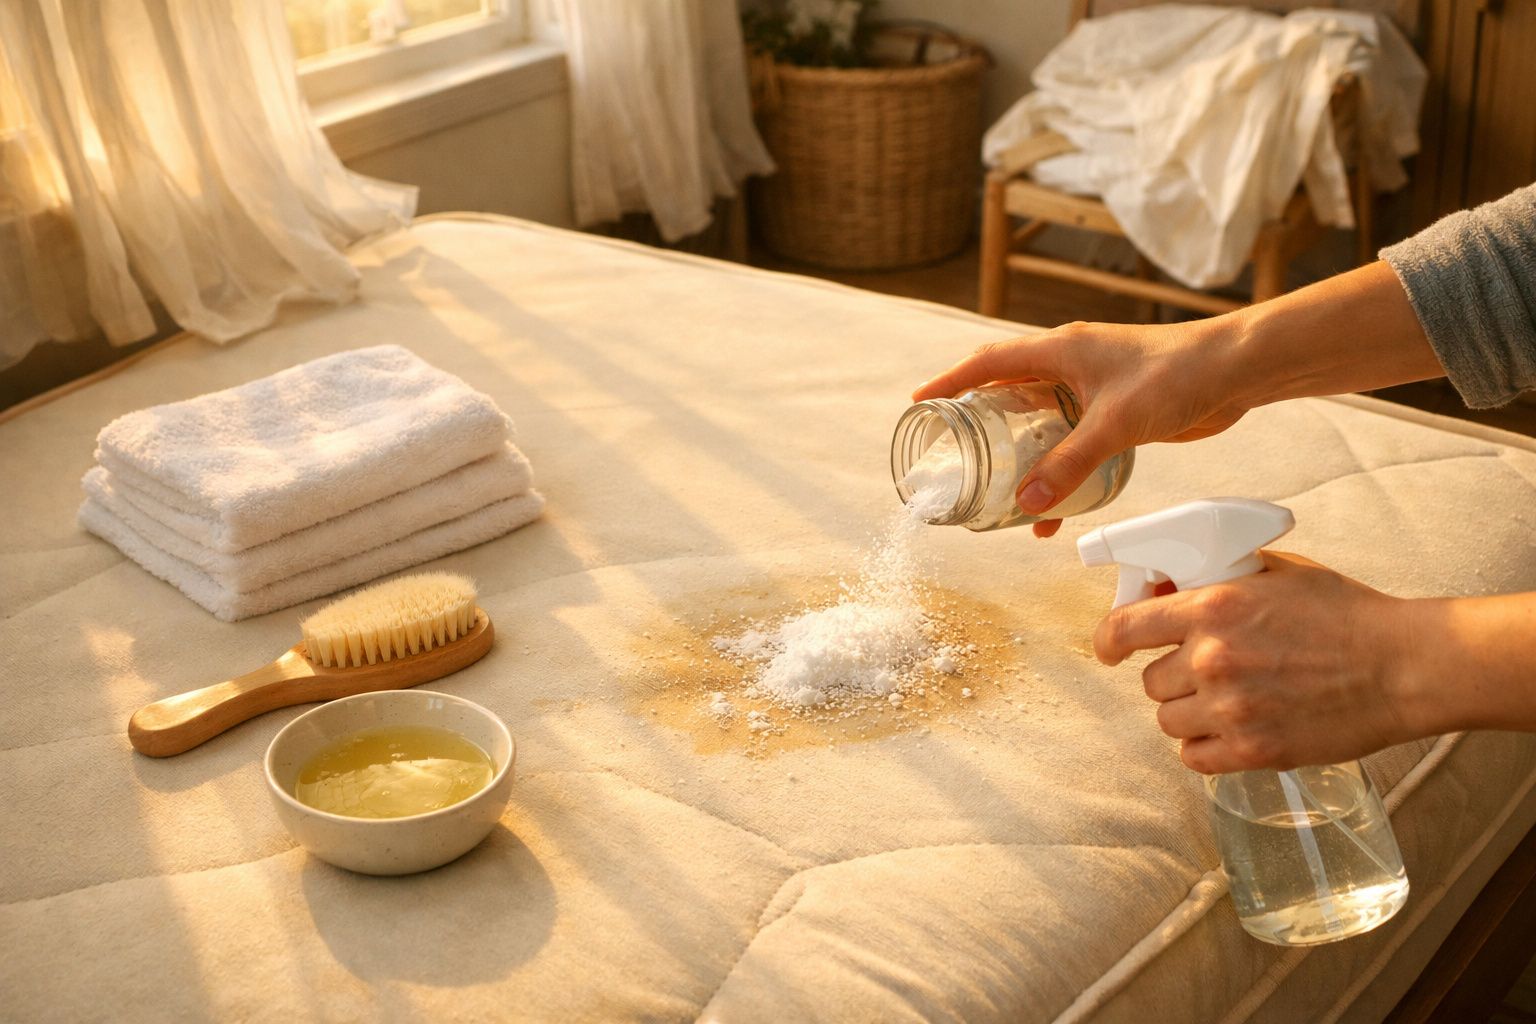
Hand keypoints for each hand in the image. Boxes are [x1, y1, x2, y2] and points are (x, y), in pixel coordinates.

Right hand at [912, 262, 1444, 537]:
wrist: (1237, 371)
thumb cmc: (1177, 375)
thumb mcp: (1114, 424)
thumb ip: (1069, 465)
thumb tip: (1027, 505)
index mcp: (1060, 350)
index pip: (989, 364)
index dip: (951, 382)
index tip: (920, 402)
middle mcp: (1070, 365)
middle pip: (1010, 395)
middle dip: (982, 428)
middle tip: (956, 459)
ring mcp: (1094, 387)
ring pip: (1042, 424)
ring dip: (1023, 457)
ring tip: (1003, 497)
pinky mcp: (1117, 410)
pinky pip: (1073, 441)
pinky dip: (1060, 470)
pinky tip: (1058, 507)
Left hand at [1093, 552, 1416, 772]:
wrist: (1402, 666)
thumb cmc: (1346, 614)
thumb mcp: (1277, 573)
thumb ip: (1219, 578)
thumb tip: (1172, 587)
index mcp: (1212, 608)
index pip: (1124, 629)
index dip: (1108, 642)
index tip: (1108, 651)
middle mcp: (1211, 659)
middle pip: (1150, 682)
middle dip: (1171, 676)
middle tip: (1204, 673)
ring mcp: (1231, 708)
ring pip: (1169, 721)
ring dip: (1188, 713)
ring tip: (1224, 703)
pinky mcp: (1253, 750)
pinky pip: (1194, 758)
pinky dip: (1205, 748)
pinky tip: (1230, 733)